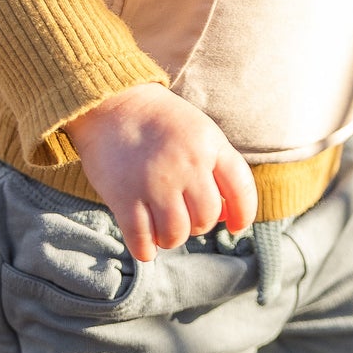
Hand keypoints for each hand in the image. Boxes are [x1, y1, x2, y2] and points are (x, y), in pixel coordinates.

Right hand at [64, 83, 258, 260]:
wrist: (109, 104)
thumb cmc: (159, 122)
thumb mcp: (199, 130)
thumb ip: (216, 167)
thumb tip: (227, 218)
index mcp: (209, 144)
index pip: (241, 190)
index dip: (243, 215)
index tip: (235, 225)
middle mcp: (186, 165)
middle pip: (206, 218)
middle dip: (198, 223)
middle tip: (183, 212)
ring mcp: (155, 183)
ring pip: (177, 235)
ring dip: (172, 237)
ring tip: (163, 224)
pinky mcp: (124, 198)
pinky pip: (143, 242)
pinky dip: (146, 248)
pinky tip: (145, 238)